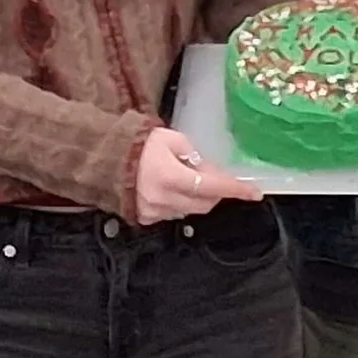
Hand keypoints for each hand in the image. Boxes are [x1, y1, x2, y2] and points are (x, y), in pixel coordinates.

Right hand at [133, 127, 263, 221]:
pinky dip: (180, 202)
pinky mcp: (146, 218)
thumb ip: (194, 156)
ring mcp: (154, 212)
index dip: (235, 190)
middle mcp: (163, 199)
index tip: (254, 193)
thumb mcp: (171, 139)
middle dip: (216, 192)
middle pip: (205, 203)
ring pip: (190, 210)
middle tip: (214, 175)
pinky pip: (173, 213)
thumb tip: (208, 171)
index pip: (212, 187)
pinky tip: (172, 188)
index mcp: (170, 177)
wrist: (104, 158)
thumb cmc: (138, 144)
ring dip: (197, 197)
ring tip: (188, 178)